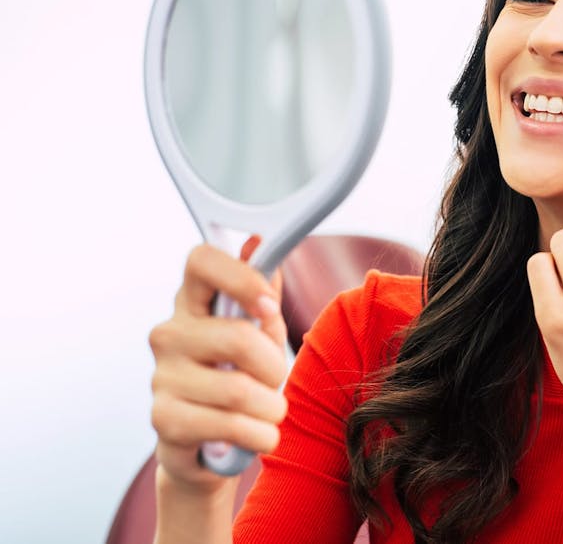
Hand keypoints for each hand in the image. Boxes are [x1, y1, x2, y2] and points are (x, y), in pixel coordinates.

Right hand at [149, 237, 288, 491]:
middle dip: (274, 367)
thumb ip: (263, 294)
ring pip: (240, 390)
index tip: (268, 306)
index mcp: (194, 303)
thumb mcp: (260, 334)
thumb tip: (256, 243)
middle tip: (274, 380)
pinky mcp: (163, 419)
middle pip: (239, 338)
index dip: (241, 277)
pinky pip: (230, 425)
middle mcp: (170, 333)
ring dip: (271, 408)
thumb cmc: (239, 378)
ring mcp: (162, 376)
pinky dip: (259, 435)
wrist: (210, 446)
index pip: (201, 260)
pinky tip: (258, 435)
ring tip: (268, 413)